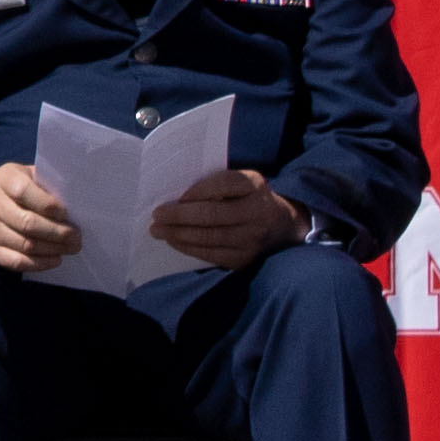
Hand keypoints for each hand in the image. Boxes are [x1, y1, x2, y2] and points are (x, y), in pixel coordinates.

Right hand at [0, 167, 81, 272]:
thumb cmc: (22, 190)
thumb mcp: (32, 177)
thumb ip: (49, 186)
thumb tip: (75, 204)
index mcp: (5, 178)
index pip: (24, 191)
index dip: (48, 205)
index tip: (66, 214)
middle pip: (27, 223)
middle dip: (58, 233)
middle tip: (76, 237)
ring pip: (25, 244)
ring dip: (53, 249)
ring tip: (70, 248)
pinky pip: (16, 261)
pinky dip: (40, 263)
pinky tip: (55, 259)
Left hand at [151, 167, 309, 268]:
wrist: (282, 225)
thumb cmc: (249, 197)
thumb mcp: (242, 181)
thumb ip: (217, 183)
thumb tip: (177, 194)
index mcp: (254, 185)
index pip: (224, 184)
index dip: (198, 191)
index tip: (177, 196)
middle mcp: (257, 212)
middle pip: (212, 215)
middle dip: (180, 216)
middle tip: (157, 215)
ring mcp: (252, 239)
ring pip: (210, 237)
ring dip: (179, 234)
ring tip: (158, 230)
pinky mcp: (245, 258)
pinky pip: (212, 255)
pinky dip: (189, 248)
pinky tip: (174, 241)